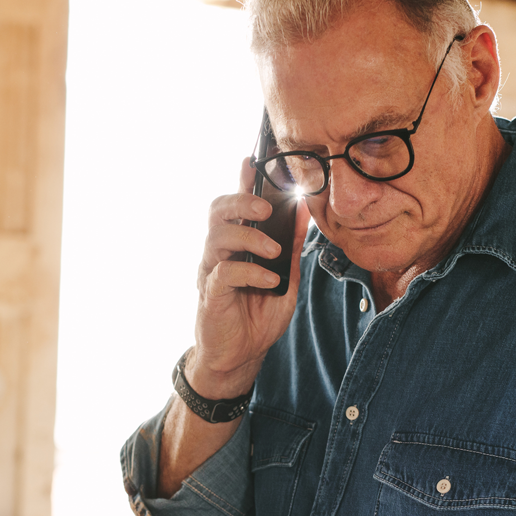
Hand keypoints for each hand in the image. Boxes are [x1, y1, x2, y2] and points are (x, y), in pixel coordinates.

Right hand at [187, 159, 308, 398]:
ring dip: (249, 237)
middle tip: (265, 208)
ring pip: (217, 236)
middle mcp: (219, 252)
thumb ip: (291, 246)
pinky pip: (225, 272)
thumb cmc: (258, 315)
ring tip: (272, 250)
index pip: (236, 204)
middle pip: (217, 211)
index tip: (253, 159)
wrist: (241, 356)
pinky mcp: (210, 293)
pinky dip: (251, 272)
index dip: (242, 180)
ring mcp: (211, 271)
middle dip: (241, 202)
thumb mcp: (286, 277)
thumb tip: (305, 211)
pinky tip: (269, 281)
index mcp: (237, 244)